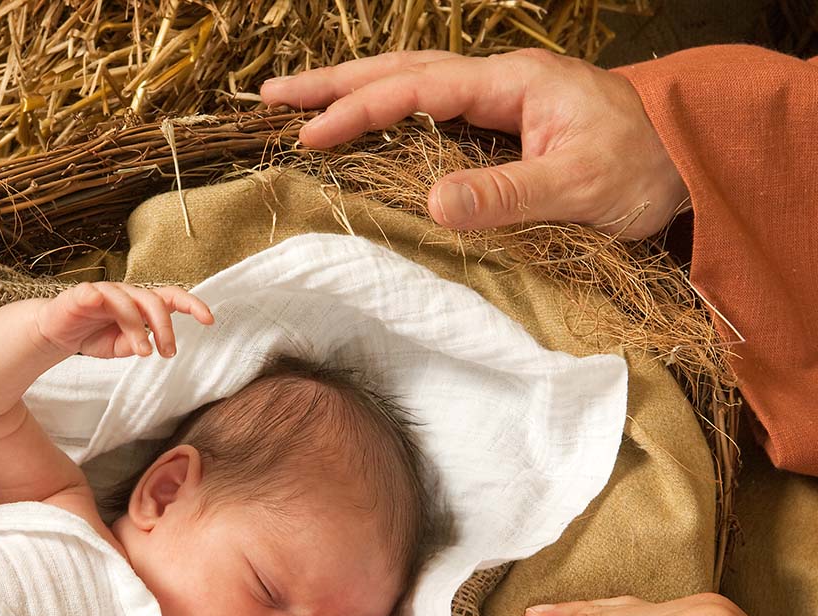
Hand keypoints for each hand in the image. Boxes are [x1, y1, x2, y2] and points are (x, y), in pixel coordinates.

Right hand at [33, 281, 212, 358]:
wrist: (57, 332)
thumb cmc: (93, 336)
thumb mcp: (119, 348)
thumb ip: (134, 345)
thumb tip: (146, 346)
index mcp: (140, 304)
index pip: (170, 298)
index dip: (191, 305)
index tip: (209, 320)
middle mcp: (126, 294)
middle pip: (154, 302)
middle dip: (165, 328)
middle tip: (168, 353)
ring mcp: (103, 292)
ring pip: (127, 303)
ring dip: (138, 328)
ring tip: (143, 352)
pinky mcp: (79, 296)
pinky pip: (90, 293)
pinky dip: (94, 295)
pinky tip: (96, 301)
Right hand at [261, 49, 688, 238]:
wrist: (687, 161)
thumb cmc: (642, 170)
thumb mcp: (578, 188)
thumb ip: (507, 194)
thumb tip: (431, 202)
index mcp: (513, 84)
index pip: (417, 88)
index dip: (360, 110)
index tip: (310, 134)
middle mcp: (499, 81)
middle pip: (400, 69)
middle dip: (334, 84)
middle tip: (271, 98)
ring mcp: (500, 98)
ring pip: (412, 84)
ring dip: (353, 93)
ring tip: (300, 106)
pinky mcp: (502, 123)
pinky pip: (431, 110)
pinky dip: (387, 113)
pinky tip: (364, 126)